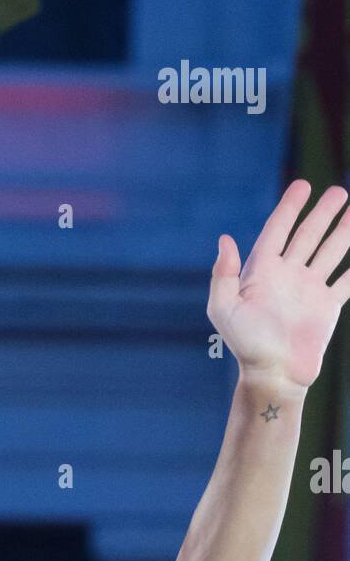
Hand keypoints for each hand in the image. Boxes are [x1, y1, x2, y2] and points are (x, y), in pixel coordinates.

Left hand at [207, 180, 349, 390]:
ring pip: (330, 251)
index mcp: (262, 272)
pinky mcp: (327, 305)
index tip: (302, 185)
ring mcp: (309, 289)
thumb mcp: (225, 309)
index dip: (289, 208)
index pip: (277, 231)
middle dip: (322, 213)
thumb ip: (223, 275)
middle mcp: (287, 276)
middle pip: (307, 235)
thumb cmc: (246, 344)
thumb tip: (225, 239)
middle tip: (339, 192)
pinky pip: (347, 279)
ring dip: (343, 230)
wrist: (274, 375)